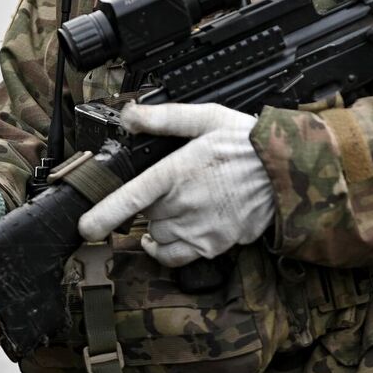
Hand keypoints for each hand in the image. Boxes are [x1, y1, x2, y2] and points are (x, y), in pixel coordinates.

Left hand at [78, 103, 275, 266]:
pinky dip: (169, 248)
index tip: (85, 228)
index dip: (104, 215)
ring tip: (180, 206)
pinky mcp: (213, 245)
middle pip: (146, 214)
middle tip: (173, 187)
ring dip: (161, 224)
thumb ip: (165, 118)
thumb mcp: (207, 118)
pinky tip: (176, 233)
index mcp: (178, 172)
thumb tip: (130, 116)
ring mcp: (200, 228)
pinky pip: (177, 256)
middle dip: (151, 204)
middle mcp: (186, 204)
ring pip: (158, 236)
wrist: (288, 171)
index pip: (132, 198)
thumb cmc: (247, 142)